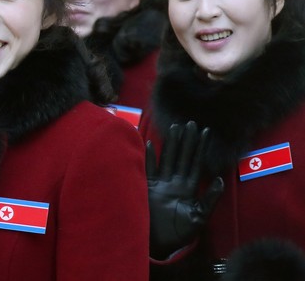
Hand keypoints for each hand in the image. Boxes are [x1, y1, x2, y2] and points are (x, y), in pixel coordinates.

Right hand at [146, 121, 224, 257]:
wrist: (159, 243)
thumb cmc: (179, 232)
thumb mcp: (199, 217)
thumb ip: (209, 198)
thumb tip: (219, 179)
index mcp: (188, 188)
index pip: (196, 163)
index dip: (201, 148)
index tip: (207, 132)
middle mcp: (174, 182)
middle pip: (182, 156)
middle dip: (187, 140)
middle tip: (191, 122)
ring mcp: (160, 184)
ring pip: (167, 158)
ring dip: (171, 144)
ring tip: (175, 127)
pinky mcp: (147, 187)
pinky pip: (148, 168)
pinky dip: (149, 157)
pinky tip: (151, 144)